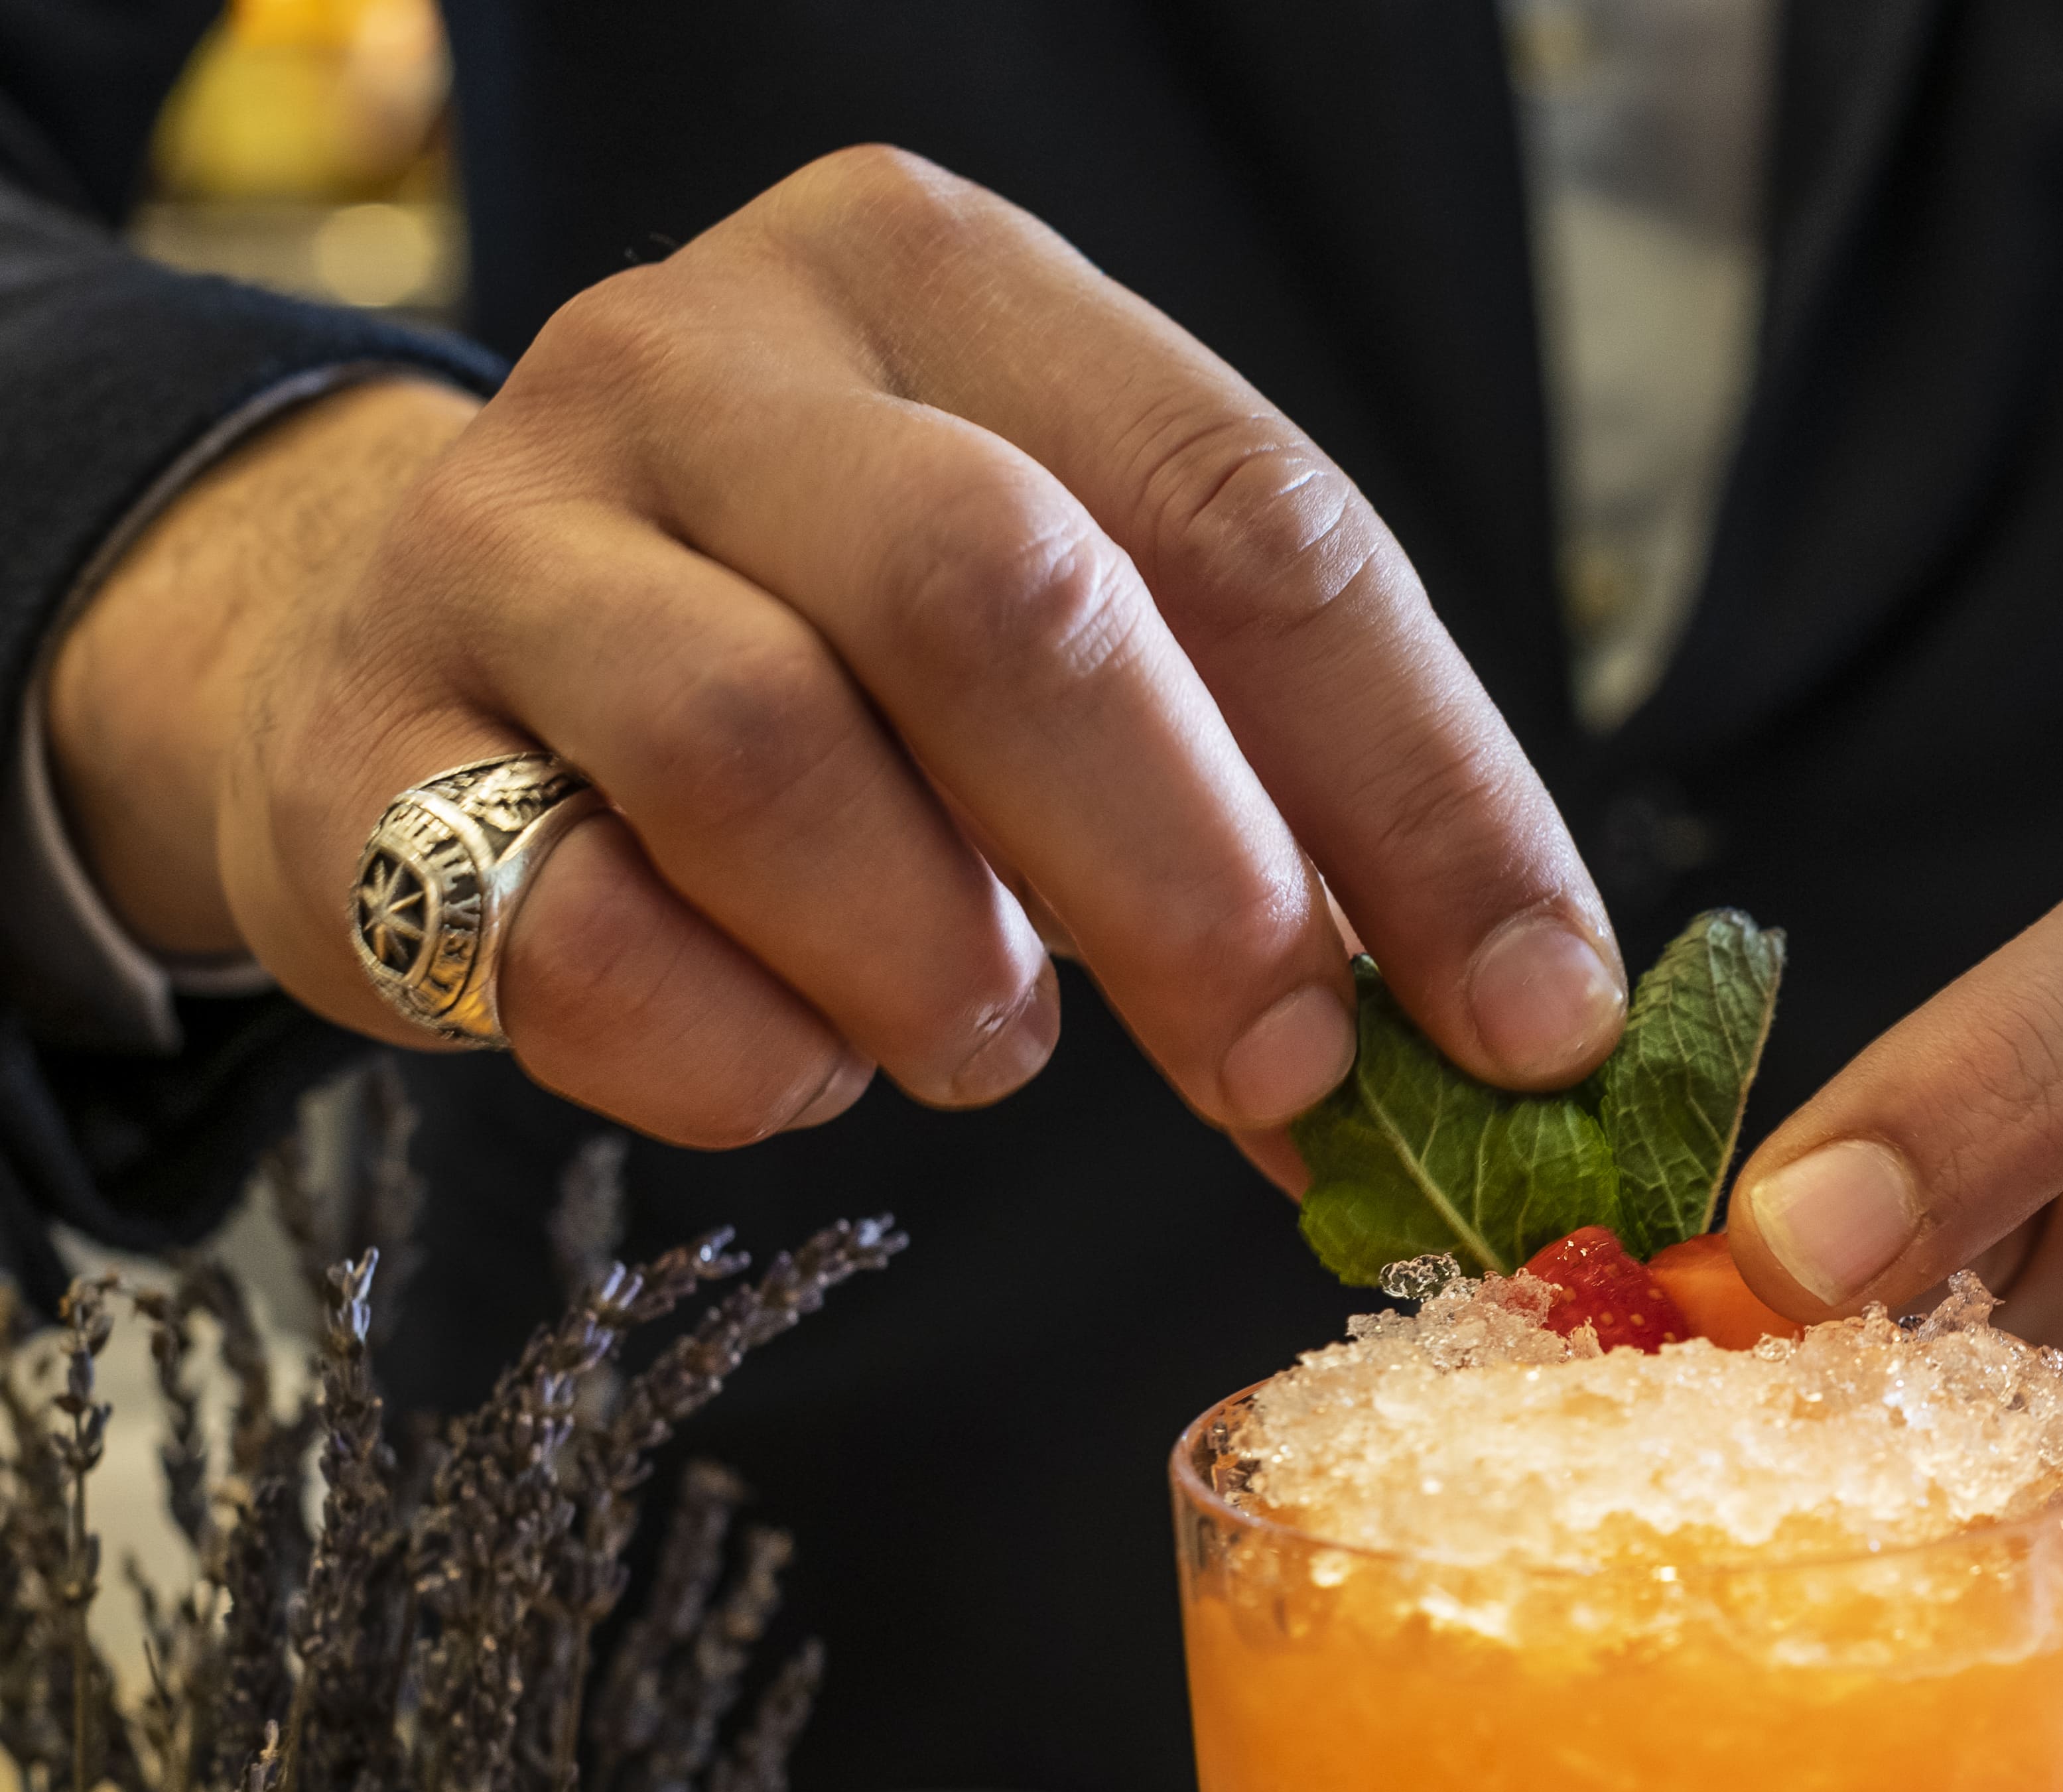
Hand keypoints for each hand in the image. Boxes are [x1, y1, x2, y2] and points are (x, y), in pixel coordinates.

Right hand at [47, 148, 1621, 1152]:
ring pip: (767, 750)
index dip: (1425, 792)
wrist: (399, 655)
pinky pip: (579, 937)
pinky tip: (798, 1053)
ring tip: (990, 1038)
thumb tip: (1508, 1037)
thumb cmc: (820, 663)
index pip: (1246, 515)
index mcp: (940, 284)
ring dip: (940, 961)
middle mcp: (704, 358)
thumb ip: (1274, 793)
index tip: (1532, 1018)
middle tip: (1287, 1071)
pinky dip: (742, 1052)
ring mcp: (507, 535)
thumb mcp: (1064, 647)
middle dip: (1189, 876)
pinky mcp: (364, 755)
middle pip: (1002, 595)